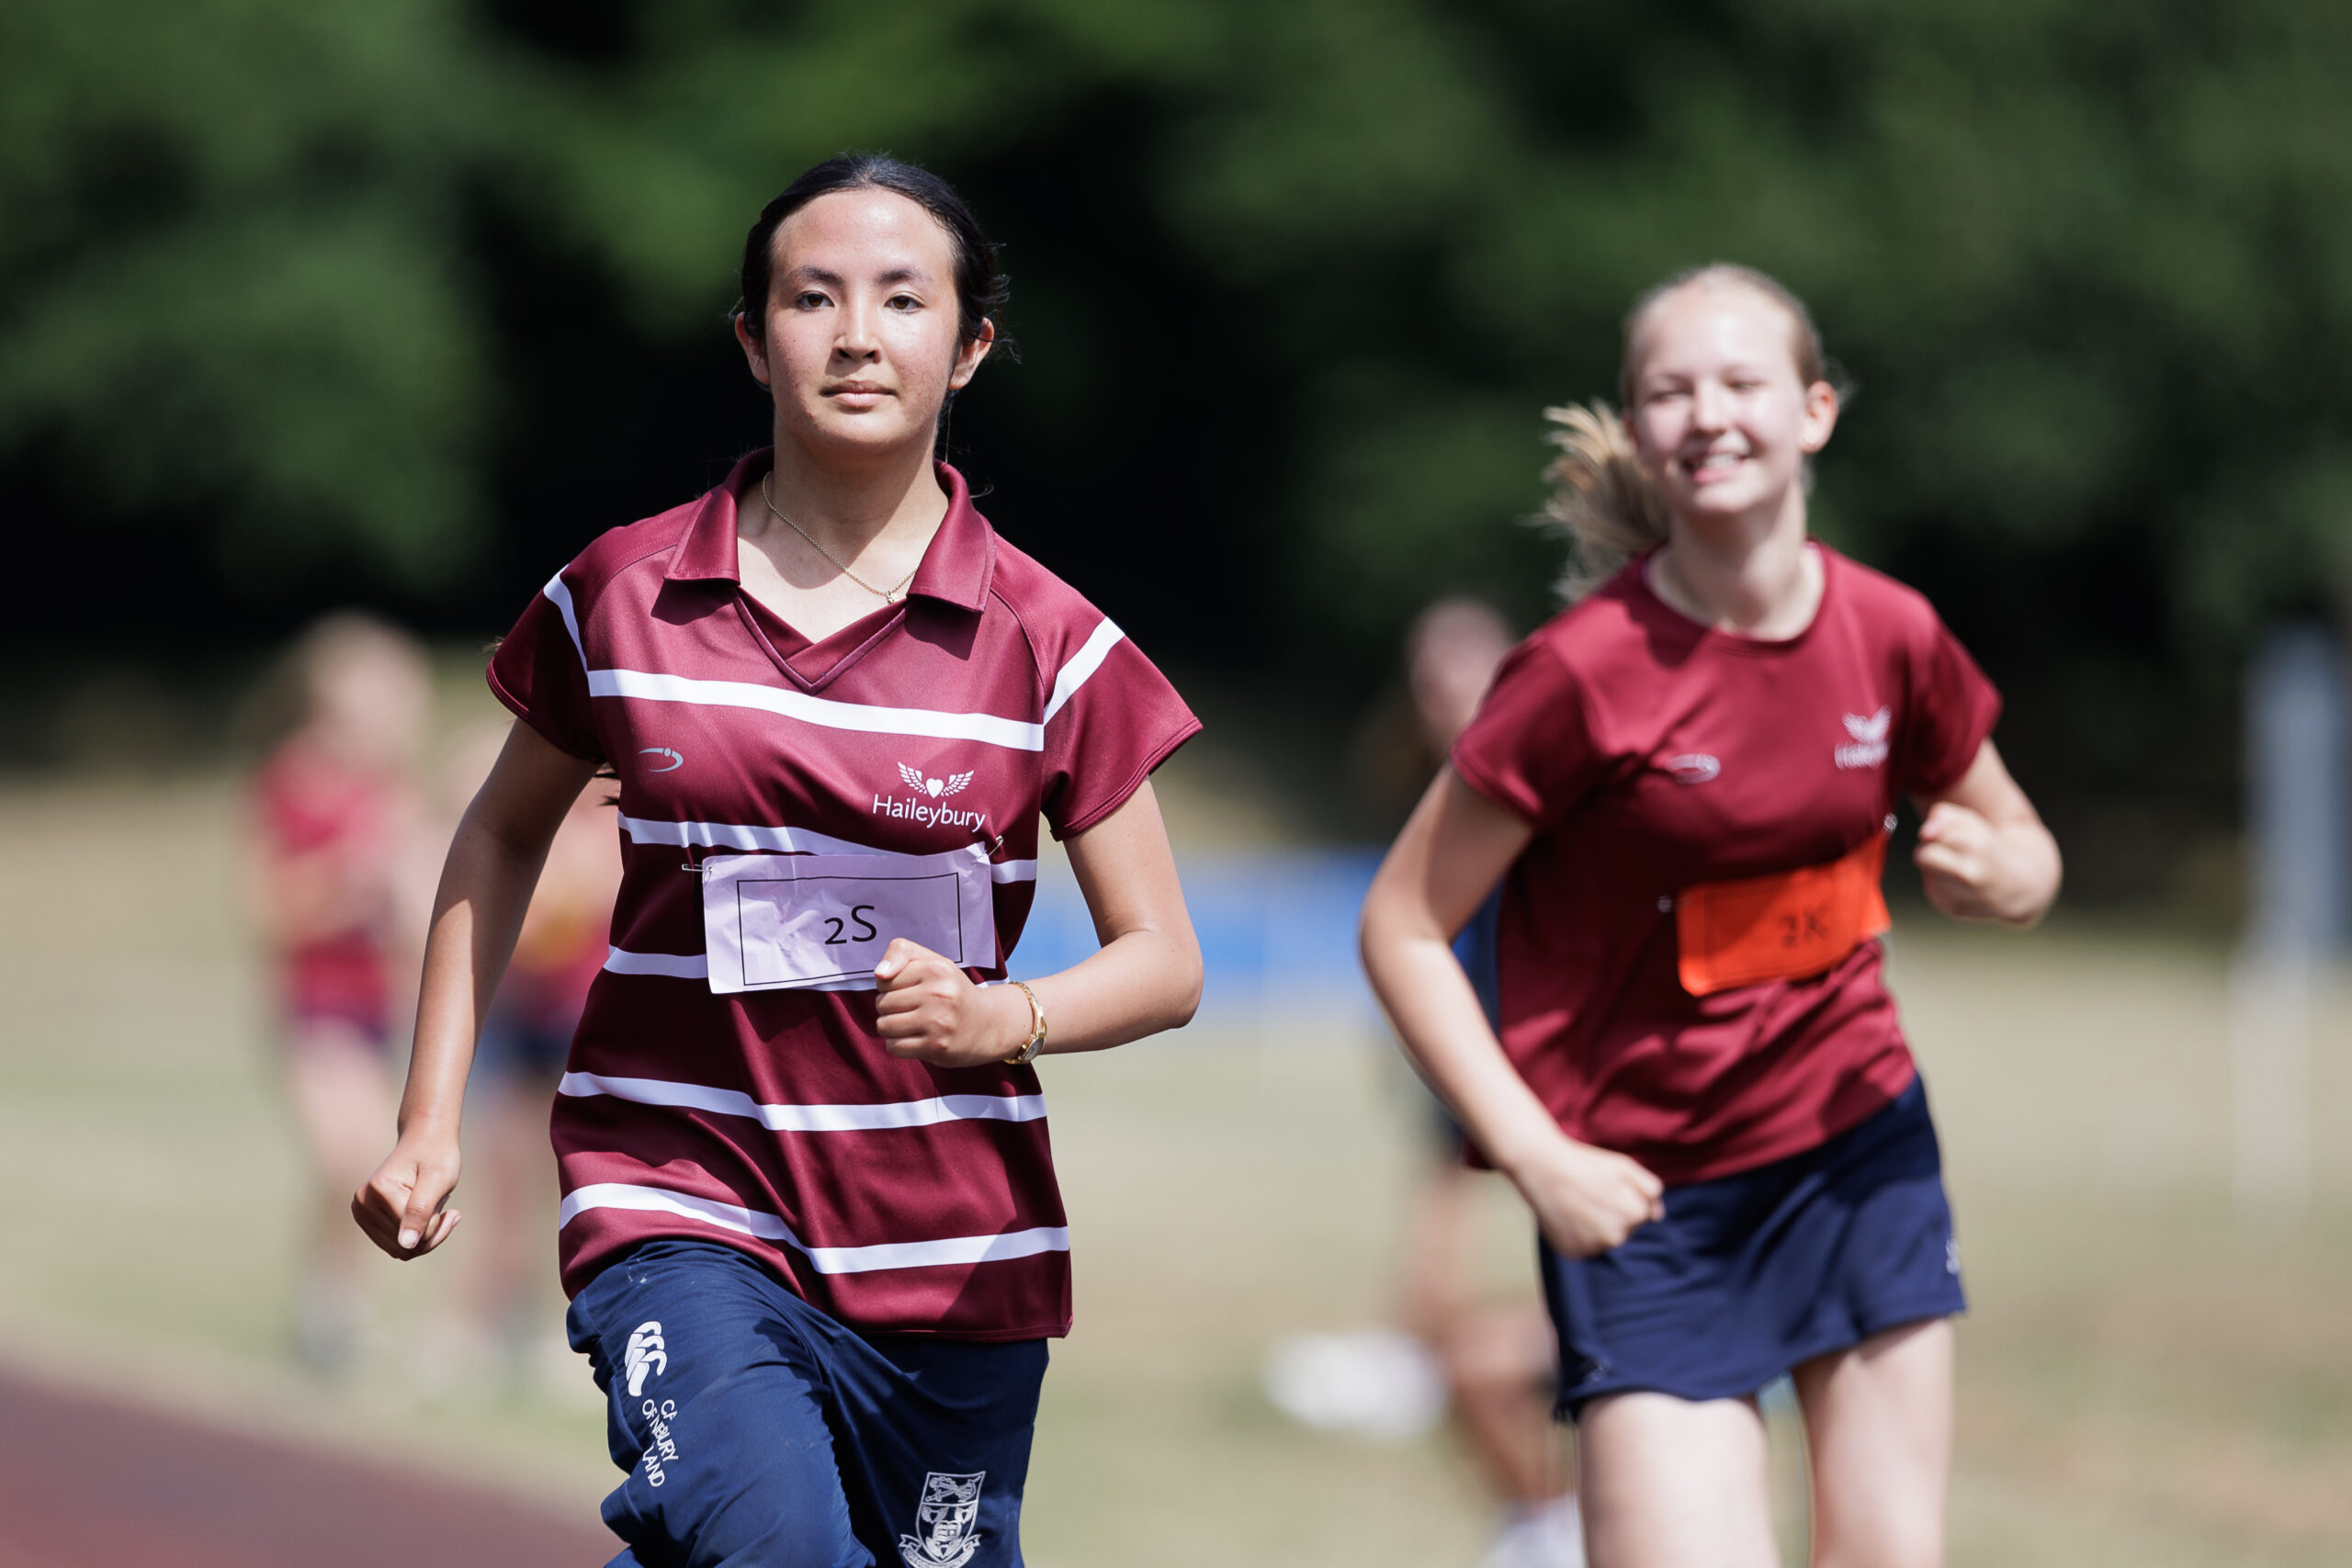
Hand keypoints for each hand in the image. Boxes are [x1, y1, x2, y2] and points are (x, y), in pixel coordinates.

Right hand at [352, 1132, 462, 1259]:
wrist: (424, 1140)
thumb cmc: (436, 1156)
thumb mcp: (438, 1180)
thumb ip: (421, 1210)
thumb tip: (405, 1244)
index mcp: (380, 1191)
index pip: (415, 1236)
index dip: (438, 1228)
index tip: (454, 1212)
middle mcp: (363, 1202)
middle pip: (404, 1246)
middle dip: (431, 1234)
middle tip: (447, 1213)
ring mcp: (361, 1211)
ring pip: (399, 1248)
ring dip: (424, 1235)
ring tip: (435, 1211)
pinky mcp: (365, 1217)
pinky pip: (394, 1244)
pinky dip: (414, 1234)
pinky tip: (425, 1215)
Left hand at [873, 939, 1027, 1068]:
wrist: (988, 1024)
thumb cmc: (951, 990)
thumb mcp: (932, 961)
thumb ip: (901, 952)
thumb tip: (879, 974)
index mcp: (936, 969)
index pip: (883, 980)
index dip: (890, 986)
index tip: (911, 989)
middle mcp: (939, 994)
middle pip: (881, 1004)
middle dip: (891, 1008)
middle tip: (915, 1008)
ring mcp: (938, 1022)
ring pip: (884, 1026)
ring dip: (893, 1028)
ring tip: (914, 1024)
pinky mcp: (937, 1047)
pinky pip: (894, 1047)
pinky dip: (900, 1045)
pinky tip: (918, 1039)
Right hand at [1506, 1134, 1664, 1258]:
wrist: (1541, 1166)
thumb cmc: (1585, 1163)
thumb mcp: (1626, 1166)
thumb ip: (1651, 1190)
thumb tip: (1656, 1216)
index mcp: (1633, 1215)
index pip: (1639, 1213)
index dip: (1623, 1196)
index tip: (1604, 1184)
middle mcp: (1615, 1238)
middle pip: (1622, 1230)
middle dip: (1611, 1214)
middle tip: (1589, 1193)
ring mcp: (1592, 1248)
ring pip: (1602, 1240)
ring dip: (1595, 1226)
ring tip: (1576, 1203)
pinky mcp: (1572, 1253)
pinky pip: (1583, 1246)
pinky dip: (1577, 1234)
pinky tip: (1566, 1215)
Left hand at [1915, 800, 2033, 921]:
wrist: (2018, 886)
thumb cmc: (1988, 847)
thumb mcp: (1972, 822)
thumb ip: (1945, 816)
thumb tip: (1925, 832)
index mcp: (1977, 846)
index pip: (1929, 836)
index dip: (1938, 835)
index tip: (1956, 838)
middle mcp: (1970, 874)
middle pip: (1921, 857)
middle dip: (1929, 851)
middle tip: (1950, 852)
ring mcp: (1963, 896)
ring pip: (1926, 875)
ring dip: (1935, 870)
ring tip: (1961, 868)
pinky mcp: (1955, 910)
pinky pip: (1932, 892)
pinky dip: (1941, 885)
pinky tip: (1961, 885)